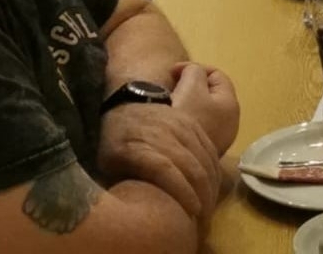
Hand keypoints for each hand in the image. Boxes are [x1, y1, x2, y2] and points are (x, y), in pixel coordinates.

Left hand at [96, 100, 220, 218]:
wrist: (126, 104)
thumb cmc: (115, 140)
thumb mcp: (109, 164)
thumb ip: (125, 185)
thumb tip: (139, 211)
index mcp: (140, 147)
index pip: (166, 170)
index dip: (183, 193)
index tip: (193, 214)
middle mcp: (163, 134)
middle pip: (191, 166)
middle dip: (203, 195)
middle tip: (205, 219)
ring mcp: (179, 125)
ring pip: (204, 157)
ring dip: (211, 184)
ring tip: (210, 205)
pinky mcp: (190, 121)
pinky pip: (208, 145)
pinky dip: (213, 167)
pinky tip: (214, 184)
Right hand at [170, 62, 240, 155]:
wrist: (174, 158)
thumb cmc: (186, 116)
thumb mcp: (191, 84)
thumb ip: (195, 71)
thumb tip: (193, 74)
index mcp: (231, 105)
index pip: (217, 75)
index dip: (195, 68)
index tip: (173, 72)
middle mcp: (230, 123)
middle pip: (211, 94)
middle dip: (191, 85)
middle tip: (173, 86)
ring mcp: (219, 140)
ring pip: (203, 111)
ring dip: (188, 102)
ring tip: (171, 102)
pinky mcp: (206, 152)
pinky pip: (198, 126)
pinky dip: (187, 119)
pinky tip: (174, 122)